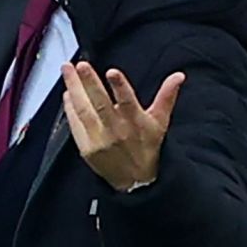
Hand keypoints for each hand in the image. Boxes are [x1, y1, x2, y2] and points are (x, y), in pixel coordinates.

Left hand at [60, 62, 180, 191]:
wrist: (136, 181)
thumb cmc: (147, 146)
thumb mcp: (160, 121)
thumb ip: (166, 96)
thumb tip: (178, 76)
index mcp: (136, 121)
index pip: (128, 101)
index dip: (120, 86)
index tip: (112, 72)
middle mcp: (116, 130)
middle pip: (100, 104)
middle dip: (89, 82)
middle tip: (80, 65)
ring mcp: (99, 140)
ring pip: (83, 111)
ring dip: (74, 89)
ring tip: (67, 70)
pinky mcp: (86, 148)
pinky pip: (75, 124)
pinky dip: (70, 108)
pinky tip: (67, 92)